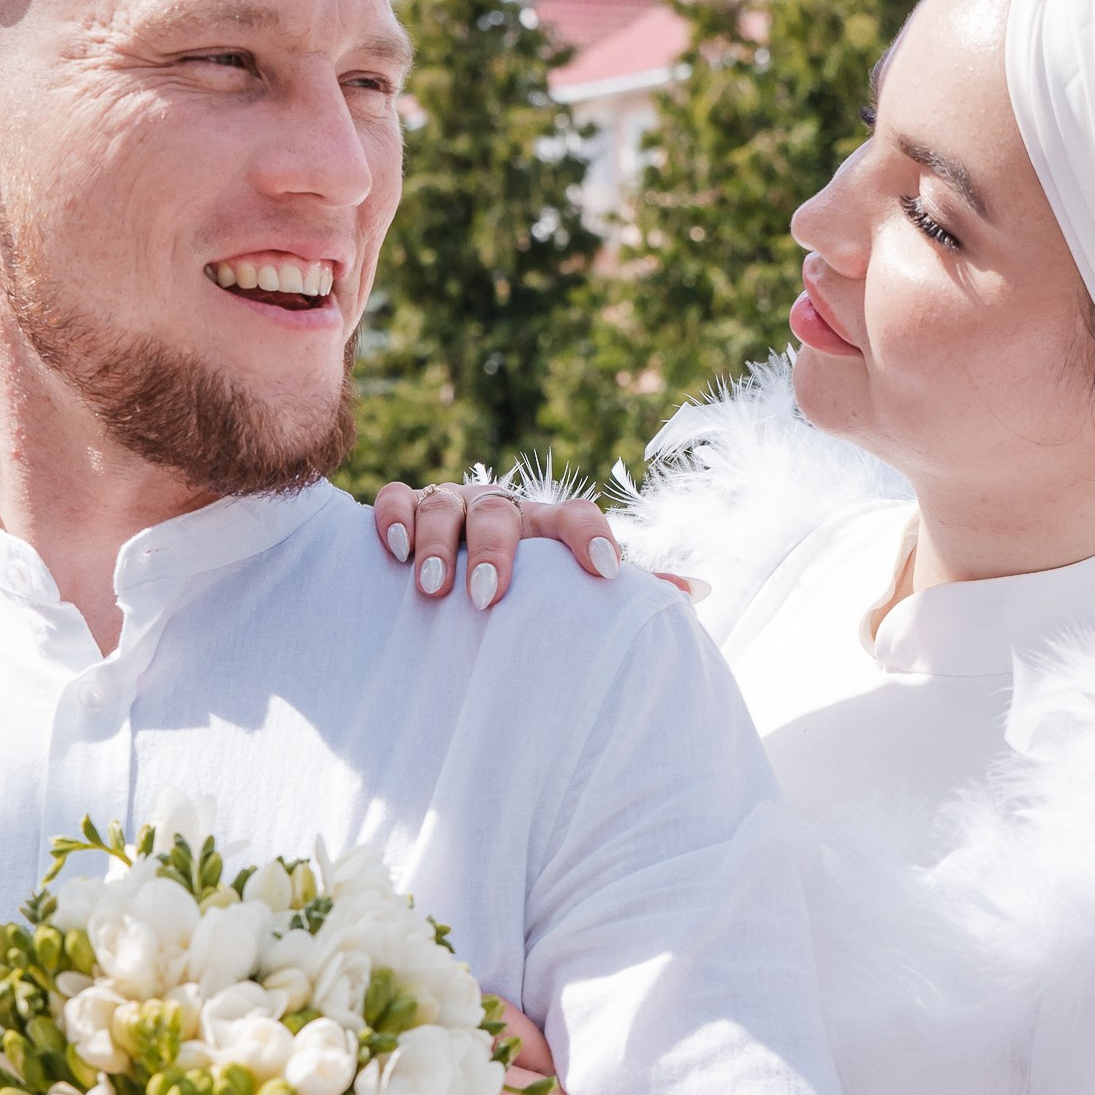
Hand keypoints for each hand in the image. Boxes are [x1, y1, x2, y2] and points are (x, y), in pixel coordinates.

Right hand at [373, 479, 622, 611]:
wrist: (461, 573)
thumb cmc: (529, 589)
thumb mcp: (571, 589)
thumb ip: (628, 592)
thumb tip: (700, 594)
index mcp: (546, 525)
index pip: (577, 516)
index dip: (593, 537)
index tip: (606, 573)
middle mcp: (501, 507)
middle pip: (500, 512)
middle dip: (492, 551)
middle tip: (486, 595)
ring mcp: (453, 504)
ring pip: (444, 505)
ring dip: (438, 544)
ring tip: (435, 589)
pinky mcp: (407, 507)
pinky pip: (396, 499)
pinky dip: (394, 518)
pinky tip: (395, 551)